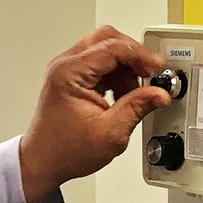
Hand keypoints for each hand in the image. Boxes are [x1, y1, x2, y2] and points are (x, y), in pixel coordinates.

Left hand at [19, 26, 169, 202]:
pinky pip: (100, 65)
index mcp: (69, 73)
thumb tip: (159, 93)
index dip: (140, 55)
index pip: (112, 47)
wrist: (43, 163)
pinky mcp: (72, 79)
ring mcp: (67, 71)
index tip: (157, 68)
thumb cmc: (64, 151)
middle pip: (108, 39)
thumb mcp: (110, 133)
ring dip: (125, 68)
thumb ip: (137, 108)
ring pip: (105, 50)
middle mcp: (65, 66)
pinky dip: (116, 76)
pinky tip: (122, 96)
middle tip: (148, 76)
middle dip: (133, 56)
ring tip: (133, 95)